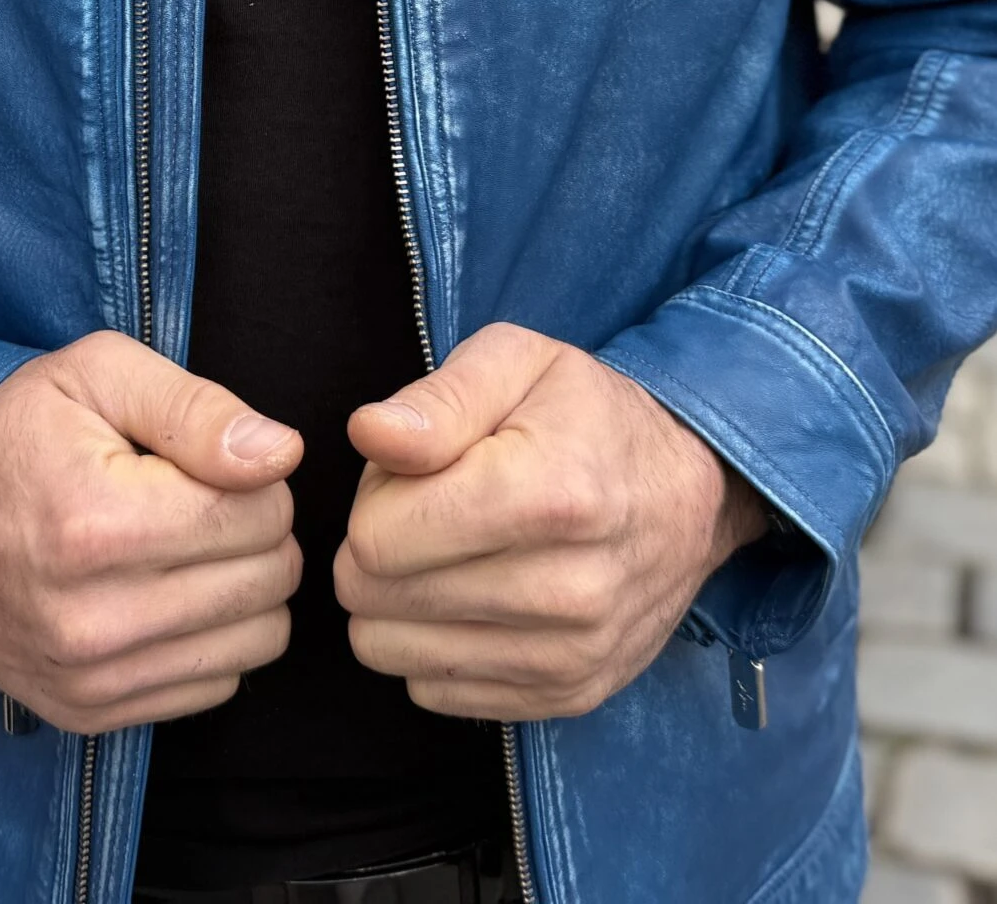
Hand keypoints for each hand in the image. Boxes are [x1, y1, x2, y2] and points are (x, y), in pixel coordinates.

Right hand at [0, 331, 302, 732]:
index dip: (254, 477)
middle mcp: (92, 618)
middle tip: (201, 499)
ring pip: (256, 640)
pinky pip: (215, 687)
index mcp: (98, 523)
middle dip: (256, 529)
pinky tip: (165, 593)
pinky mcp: (86, 714)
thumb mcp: (101, 373)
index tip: (207, 464)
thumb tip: (282, 455)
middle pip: (267, 580)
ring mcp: (87, 678)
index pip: (261, 515)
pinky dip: (210, 638)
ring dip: (242, 587)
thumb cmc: (19, 427)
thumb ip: (199, 410)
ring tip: (188, 545)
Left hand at [335, 323, 766, 720]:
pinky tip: (475, 596)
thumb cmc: (588, 415)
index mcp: (548, 494)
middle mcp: (567, 591)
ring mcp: (571, 655)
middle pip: (376, 596)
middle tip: (431, 508)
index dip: (376, 495)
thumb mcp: (517, 362)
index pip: (378, 538)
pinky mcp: (568, 697)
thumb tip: (369, 433)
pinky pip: (433, 691)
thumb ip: (438, 399)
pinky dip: (434, 643)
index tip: (415, 472)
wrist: (691, 493)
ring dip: (399, 600)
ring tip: (453, 550)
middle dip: (380, 545)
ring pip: (391, 652)